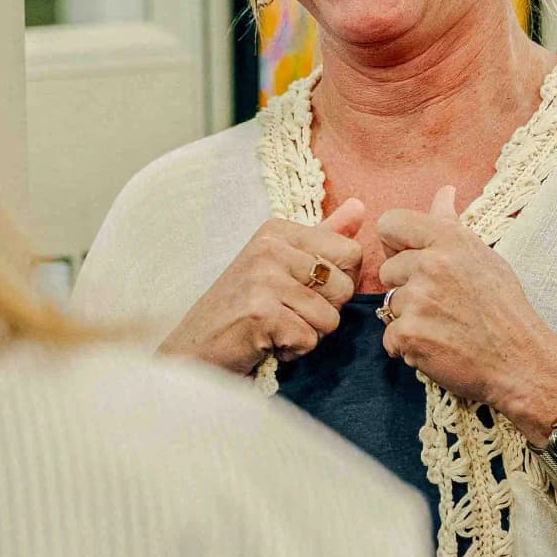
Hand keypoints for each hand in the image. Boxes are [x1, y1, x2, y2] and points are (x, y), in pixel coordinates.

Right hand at [164, 200, 370, 374]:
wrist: (195, 348)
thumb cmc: (241, 306)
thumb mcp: (280, 263)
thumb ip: (323, 236)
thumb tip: (361, 207)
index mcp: (277, 230)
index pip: (350, 252)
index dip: (337, 281)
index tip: (302, 289)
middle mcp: (269, 248)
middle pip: (344, 287)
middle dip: (324, 311)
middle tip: (286, 312)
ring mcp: (263, 280)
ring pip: (330, 318)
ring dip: (307, 333)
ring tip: (275, 327)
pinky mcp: (261, 314)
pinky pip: (308, 339)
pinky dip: (292, 350)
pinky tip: (266, 342)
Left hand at [375, 185, 556, 433]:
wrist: (520, 361)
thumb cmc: (504, 308)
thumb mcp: (483, 256)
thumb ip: (452, 224)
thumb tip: (444, 191)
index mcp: (448, 239)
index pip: (389, 223)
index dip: (396, 245)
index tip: (413, 260)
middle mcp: (431, 264)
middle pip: (386, 269)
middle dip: (406, 287)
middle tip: (442, 303)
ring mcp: (418, 300)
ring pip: (389, 305)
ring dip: (409, 319)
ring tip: (444, 326)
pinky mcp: (410, 335)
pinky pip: (389, 337)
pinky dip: (408, 346)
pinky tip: (438, 345)